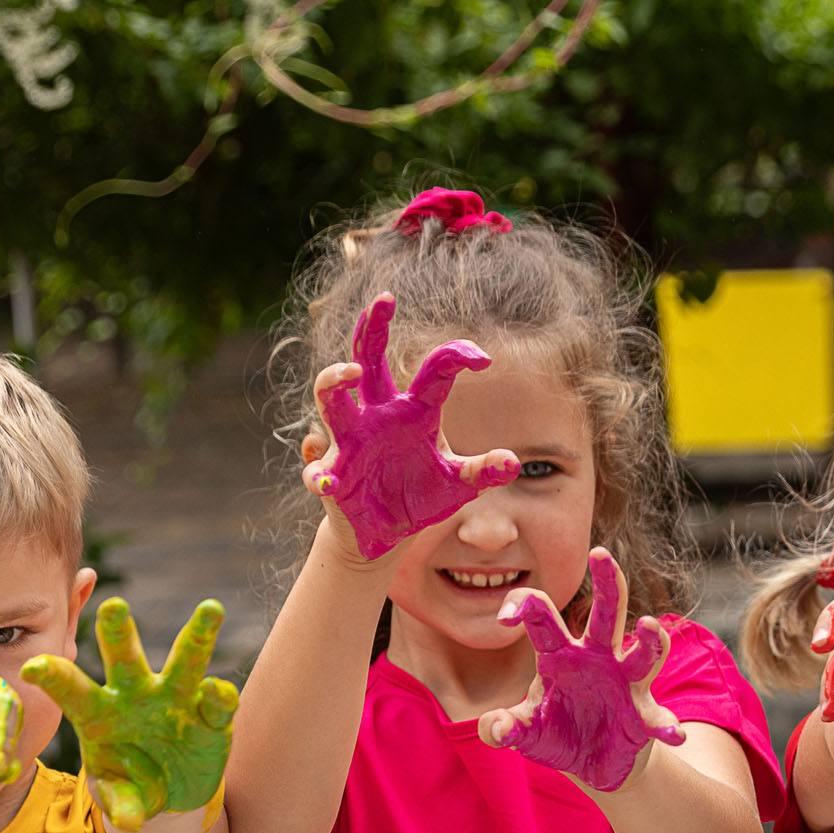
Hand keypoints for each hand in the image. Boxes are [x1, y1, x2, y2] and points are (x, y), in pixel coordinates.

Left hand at [22, 599, 238, 831]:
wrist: (173, 793)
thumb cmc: (133, 787)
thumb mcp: (122, 798)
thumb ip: (122, 804)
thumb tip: (131, 821)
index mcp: (99, 713)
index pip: (72, 690)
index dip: (54, 678)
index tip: (32, 666)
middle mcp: (136, 695)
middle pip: (125, 659)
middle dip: (119, 632)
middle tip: (113, 606)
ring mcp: (176, 700)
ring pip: (185, 662)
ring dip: (198, 635)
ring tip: (210, 609)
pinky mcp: (211, 715)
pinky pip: (218, 700)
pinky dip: (220, 696)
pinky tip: (219, 695)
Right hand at [303, 293, 521, 560]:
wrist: (386, 533)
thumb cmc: (420, 496)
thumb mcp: (458, 484)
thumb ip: (483, 471)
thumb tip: (513, 462)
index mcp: (412, 412)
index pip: (434, 372)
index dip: (456, 358)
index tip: (483, 359)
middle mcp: (378, 417)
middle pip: (368, 360)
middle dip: (372, 329)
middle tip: (385, 298)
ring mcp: (351, 443)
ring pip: (332, 400)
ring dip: (335, 381)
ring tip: (350, 373)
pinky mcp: (335, 476)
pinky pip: (320, 470)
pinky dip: (321, 473)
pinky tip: (328, 482)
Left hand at [479, 549, 686, 791]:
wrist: (592, 762)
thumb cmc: (558, 733)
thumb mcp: (528, 731)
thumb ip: (507, 728)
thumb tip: (496, 729)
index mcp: (560, 653)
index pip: (542, 617)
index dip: (524, 606)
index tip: (505, 617)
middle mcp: (597, 657)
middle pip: (606, 612)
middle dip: (606, 583)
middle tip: (600, 553)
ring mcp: (625, 682)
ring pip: (643, 651)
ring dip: (649, 639)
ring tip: (648, 625)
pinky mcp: (643, 713)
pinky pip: (657, 715)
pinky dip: (666, 724)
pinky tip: (673, 734)